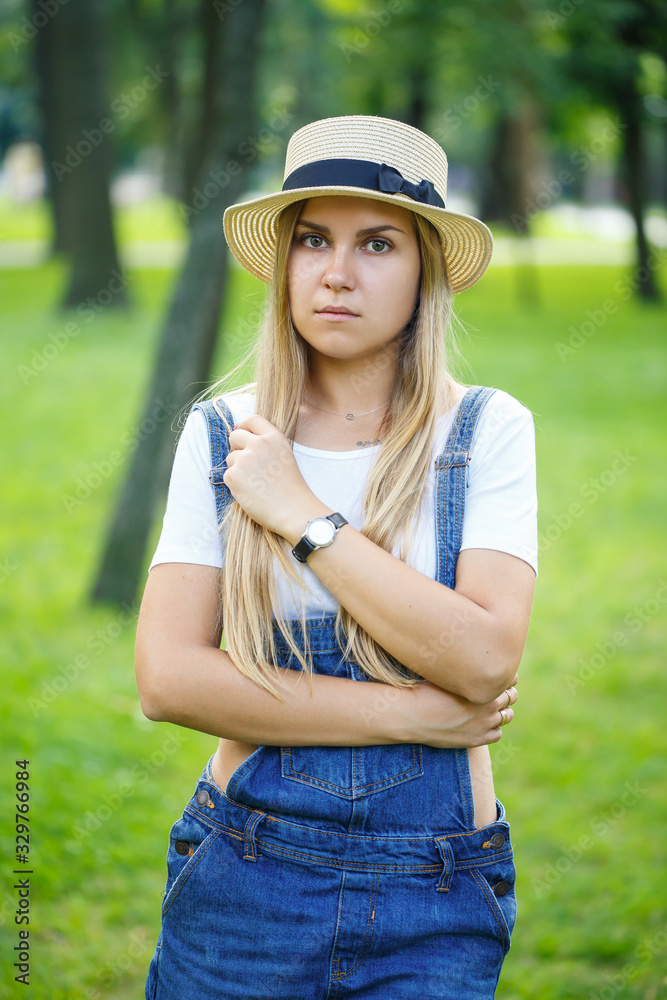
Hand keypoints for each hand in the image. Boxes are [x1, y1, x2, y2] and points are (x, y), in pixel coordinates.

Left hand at [224, 415, 326, 536]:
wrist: (294, 511)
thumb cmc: (291, 489)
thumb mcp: (285, 456)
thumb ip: (267, 445)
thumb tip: (241, 437)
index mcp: (274, 437)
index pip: (253, 419)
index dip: (244, 426)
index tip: (242, 434)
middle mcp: (259, 444)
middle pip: (235, 436)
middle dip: (237, 448)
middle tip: (248, 465)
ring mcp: (245, 459)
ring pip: (230, 458)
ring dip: (238, 469)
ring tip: (256, 484)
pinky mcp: (234, 475)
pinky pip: (227, 475)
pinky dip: (235, 484)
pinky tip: (251, 492)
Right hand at [393, 674, 517, 748]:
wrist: (411, 716)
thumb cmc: (423, 689)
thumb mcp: (445, 672)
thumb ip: (463, 667)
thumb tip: (467, 654)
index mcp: (483, 684)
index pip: (510, 678)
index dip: (504, 676)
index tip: (496, 675)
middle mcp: (489, 704)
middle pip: (511, 697)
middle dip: (505, 693)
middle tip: (495, 691)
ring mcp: (484, 723)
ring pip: (507, 716)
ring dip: (502, 711)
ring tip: (489, 708)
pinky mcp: (477, 740)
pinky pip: (497, 734)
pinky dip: (493, 728)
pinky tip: (482, 723)